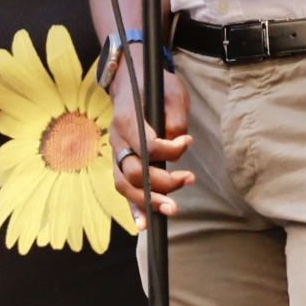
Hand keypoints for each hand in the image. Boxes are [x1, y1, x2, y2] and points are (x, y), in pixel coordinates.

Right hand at [108, 68, 192, 216]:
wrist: (129, 80)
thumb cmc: (153, 85)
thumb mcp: (170, 91)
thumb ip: (175, 118)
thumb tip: (177, 142)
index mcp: (127, 118)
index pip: (145, 144)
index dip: (169, 149)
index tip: (188, 142)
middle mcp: (117, 140)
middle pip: (134, 171)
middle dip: (161, 182)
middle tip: (188, 180)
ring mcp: (116, 153)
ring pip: (125, 184)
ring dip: (148, 201)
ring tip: (172, 209)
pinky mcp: (121, 163)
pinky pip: (123, 188)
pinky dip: (133, 208)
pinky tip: (144, 224)